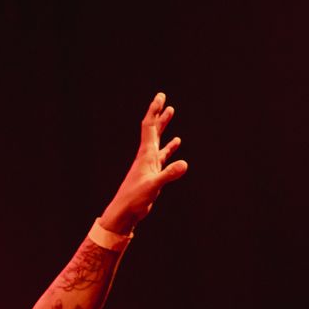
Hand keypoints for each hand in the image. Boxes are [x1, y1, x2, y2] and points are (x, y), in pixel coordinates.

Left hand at [98, 91, 188, 233]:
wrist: (124, 213)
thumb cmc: (134, 200)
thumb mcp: (153, 186)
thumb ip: (168, 175)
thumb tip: (184, 164)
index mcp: (145, 155)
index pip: (149, 127)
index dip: (155, 111)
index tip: (160, 96)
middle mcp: (146, 156)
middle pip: (153, 129)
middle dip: (159, 113)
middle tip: (164, 99)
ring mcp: (149, 164)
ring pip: (158, 140)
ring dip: (164, 126)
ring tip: (170, 113)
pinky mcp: (152, 174)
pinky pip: (162, 156)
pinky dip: (169, 148)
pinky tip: (176, 144)